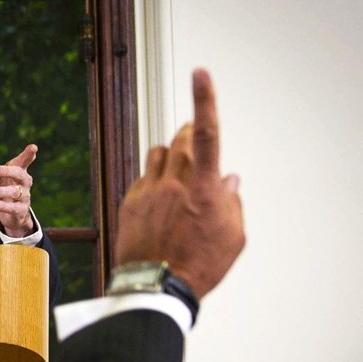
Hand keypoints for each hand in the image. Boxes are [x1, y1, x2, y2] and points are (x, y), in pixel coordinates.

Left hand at [0, 144, 37, 236]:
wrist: (7, 212)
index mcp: (18, 170)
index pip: (24, 161)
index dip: (28, 154)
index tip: (33, 147)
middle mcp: (24, 181)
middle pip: (19, 173)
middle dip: (7, 171)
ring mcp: (25, 195)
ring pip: (13, 192)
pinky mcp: (21, 210)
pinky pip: (12, 208)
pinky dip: (1, 205)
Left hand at [115, 69, 244, 298]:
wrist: (154, 287)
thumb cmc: (198, 266)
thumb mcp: (233, 237)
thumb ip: (233, 203)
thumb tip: (230, 181)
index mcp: (205, 188)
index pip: (208, 133)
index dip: (205, 99)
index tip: (200, 74)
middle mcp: (175, 184)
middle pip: (182, 140)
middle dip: (191, 135)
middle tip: (197, 142)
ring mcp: (149, 192)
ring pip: (158, 154)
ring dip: (170, 156)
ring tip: (178, 175)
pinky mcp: (129, 203)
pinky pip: (142, 178)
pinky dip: (152, 182)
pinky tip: (159, 201)